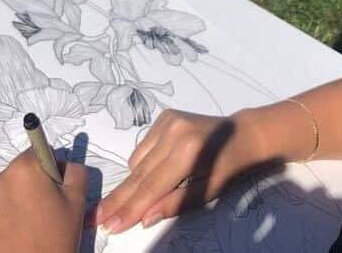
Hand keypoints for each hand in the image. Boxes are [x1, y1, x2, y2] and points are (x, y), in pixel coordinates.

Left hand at [0, 148, 86, 252]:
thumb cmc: (55, 237)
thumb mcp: (78, 200)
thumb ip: (75, 172)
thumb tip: (64, 165)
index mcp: (22, 170)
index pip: (37, 152)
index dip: (49, 167)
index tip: (56, 186)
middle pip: (19, 173)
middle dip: (32, 185)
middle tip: (47, 209)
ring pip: (5, 194)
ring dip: (17, 202)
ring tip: (32, 226)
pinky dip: (5, 220)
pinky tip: (18, 236)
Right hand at [93, 109, 266, 235]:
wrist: (242, 133)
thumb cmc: (228, 168)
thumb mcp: (208, 192)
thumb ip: (175, 204)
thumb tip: (143, 219)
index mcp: (189, 153)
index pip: (152, 187)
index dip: (130, 208)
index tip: (110, 225)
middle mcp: (174, 133)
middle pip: (139, 174)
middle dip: (119, 199)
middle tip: (99, 217)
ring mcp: (167, 121)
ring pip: (137, 161)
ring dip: (132, 183)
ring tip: (124, 201)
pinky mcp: (164, 116)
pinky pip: (142, 148)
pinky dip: (142, 164)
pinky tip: (151, 172)